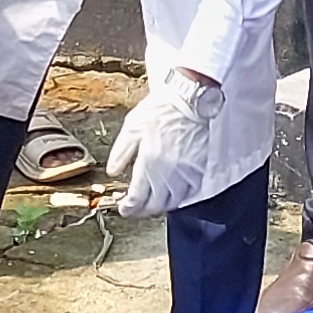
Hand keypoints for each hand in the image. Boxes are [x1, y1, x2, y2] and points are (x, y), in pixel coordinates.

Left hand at [106, 67, 225, 217]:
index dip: (129, 208)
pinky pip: (190, 193)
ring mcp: (186, 172)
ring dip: (160, 207)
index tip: (124, 209)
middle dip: (142, 211)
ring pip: (173, 202)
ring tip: (152, 204)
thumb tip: (112, 171)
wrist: (189, 100)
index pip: (137, 198)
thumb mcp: (132, 127)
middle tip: (135, 210)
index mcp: (149, 163)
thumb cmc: (161, 110)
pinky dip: (180, 198)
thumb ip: (120, 152)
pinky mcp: (199, 169)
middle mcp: (168, 172)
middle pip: (155, 205)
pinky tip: (172, 195)